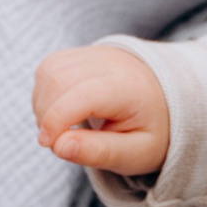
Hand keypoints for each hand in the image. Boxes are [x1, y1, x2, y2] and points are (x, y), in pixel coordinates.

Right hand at [32, 45, 168, 175]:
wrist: (163, 101)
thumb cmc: (149, 130)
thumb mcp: (135, 153)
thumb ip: (99, 152)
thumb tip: (58, 146)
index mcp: (130, 88)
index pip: (83, 95)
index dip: (57, 119)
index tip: (49, 145)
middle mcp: (111, 62)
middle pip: (59, 80)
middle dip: (46, 115)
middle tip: (60, 142)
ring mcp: (94, 53)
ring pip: (49, 71)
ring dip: (42, 104)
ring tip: (63, 128)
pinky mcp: (79, 53)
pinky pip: (48, 67)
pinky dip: (44, 92)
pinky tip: (60, 110)